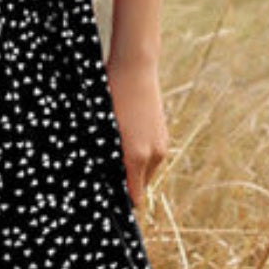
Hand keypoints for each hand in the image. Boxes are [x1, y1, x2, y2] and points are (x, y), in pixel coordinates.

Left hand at [104, 55, 169, 207]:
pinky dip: (140, 156)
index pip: (134, 196)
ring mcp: (161, 144)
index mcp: (137, 156)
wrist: (135, 68)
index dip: (121, 201)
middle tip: (105, 176)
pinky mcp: (163, 134)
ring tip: (113, 155)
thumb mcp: (105, 129)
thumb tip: (107, 175)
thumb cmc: (114, 96)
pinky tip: (125, 141)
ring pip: (146, 170)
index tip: (108, 201)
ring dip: (132, 169)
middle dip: (126, 184)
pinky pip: (151, 156)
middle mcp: (154, 154)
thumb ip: (109, 157)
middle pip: (141, 186)